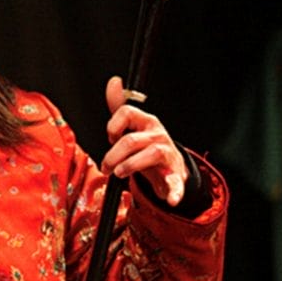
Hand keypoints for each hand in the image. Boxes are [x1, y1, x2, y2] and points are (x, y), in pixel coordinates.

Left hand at [103, 75, 188, 206]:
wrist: (170, 168)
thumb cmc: (147, 146)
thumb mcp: (133, 126)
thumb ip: (120, 105)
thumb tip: (114, 81)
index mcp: (147, 121)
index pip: (126, 112)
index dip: (112, 126)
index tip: (110, 138)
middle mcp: (158, 134)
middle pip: (130, 139)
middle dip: (112, 155)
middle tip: (106, 167)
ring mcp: (168, 154)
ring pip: (149, 155)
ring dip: (129, 166)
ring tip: (120, 174)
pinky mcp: (175, 175)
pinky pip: (176, 183)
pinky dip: (174, 191)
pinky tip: (171, 199)